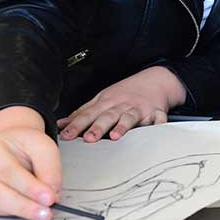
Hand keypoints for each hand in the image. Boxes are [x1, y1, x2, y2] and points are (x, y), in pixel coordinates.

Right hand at [0, 106, 61, 219]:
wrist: (8, 147)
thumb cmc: (21, 145)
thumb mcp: (40, 145)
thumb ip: (49, 167)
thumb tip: (53, 193)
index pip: (7, 170)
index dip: (29, 187)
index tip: (49, 197)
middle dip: (24, 205)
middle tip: (46, 211)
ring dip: (21, 212)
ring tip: (42, 213)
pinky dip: (15, 213)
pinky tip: (29, 211)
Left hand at [57, 66, 185, 141]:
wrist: (155, 80)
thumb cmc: (125, 93)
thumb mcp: (102, 99)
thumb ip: (83, 113)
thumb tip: (61, 124)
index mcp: (106, 102)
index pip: (88, 114)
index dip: (77, 125)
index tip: (66, 135)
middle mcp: (122, 105)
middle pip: (108, 116)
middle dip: (98, 127)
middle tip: (88, 139)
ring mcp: (139, 109)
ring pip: (130, 117)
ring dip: (123, 126)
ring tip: (115, 136)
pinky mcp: (157, 113)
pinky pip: (158, 119)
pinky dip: (158, 125)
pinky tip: (156, 131)